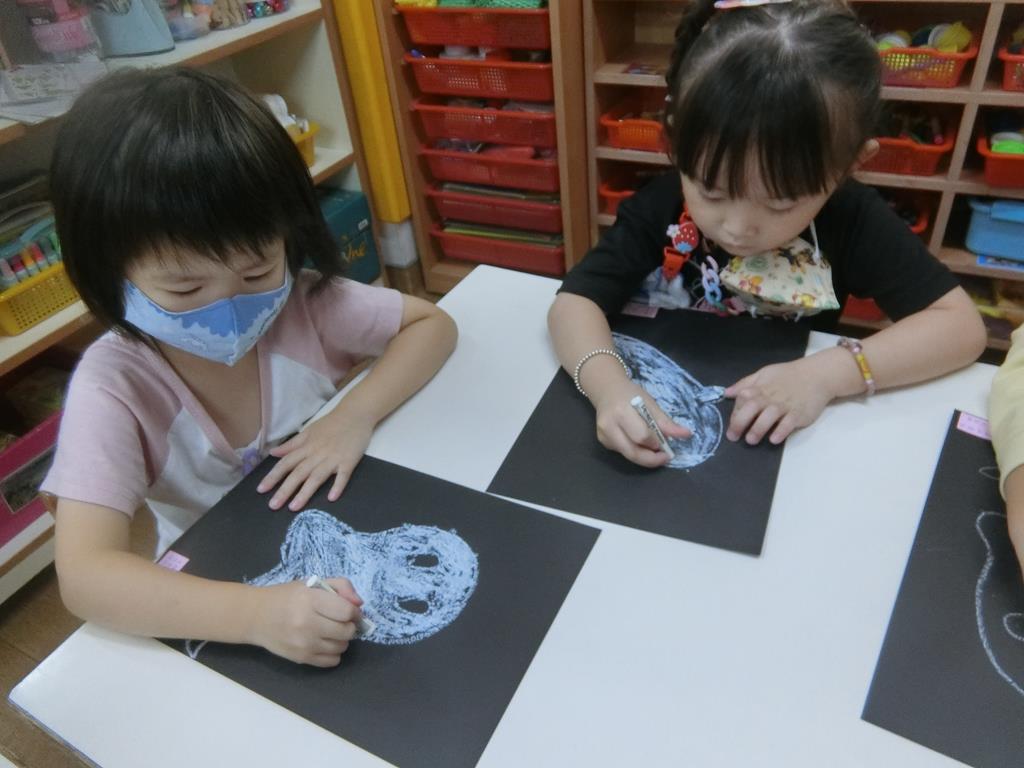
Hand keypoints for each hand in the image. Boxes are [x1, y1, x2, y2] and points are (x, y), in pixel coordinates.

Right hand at [249, 578, 363, 666]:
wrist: (256, 616)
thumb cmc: (286, 597)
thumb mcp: (312, 583)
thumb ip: (341, 586)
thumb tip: (359, 604)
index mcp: (310, 600)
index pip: (347, 611)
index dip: (354, 611)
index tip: (350, 610)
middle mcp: (307, 623)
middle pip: (347, 631)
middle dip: (349, 625)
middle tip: (341, 621)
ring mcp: (304, 644)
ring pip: (342, 647)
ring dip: (342, 639)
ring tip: (331, 631)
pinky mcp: (301, 658)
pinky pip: (332, 661)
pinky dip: (334, 653)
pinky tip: (324, 642)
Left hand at [258, 411, 373, 510]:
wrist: (356, 414)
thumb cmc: (331, 424)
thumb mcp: (308, 431)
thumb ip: (291, 444)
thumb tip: (273, 453)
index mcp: (306, 446)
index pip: (286, 463)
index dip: (273, 476)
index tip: (261, 490)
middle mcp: (317, 453)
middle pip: (298, 473)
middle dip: (285, 490)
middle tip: (273, 505)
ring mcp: (333, 458)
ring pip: (317, 477)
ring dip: (305, 492)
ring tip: (294, 507)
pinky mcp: (349, 461)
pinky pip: (343, 475)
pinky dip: (338, 486)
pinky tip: (332, 498)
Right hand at [592, 379, 691, 466]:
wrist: (607, 391)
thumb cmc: (631, 394)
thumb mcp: (650, 404)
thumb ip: (666, 422)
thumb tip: (686, 434)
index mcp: (622, 412)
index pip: (641, 436)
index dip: (655, 443)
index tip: (665, 443)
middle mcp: (609, 426)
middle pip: (633, 452)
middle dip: (651, 459)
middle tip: (665, 457)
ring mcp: (604, 436)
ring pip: (628, 455)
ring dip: (644, 456)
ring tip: (654, 449)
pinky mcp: (603, 442)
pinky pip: (623, 452)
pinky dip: (635, 451)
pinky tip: (640, 444)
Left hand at [724, 356, 838, 445]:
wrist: (817, 375)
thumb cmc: (788, 375)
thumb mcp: (764, 373)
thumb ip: (745, 383)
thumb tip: (727, 393)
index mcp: (761, 387)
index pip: (743, 399)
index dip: (735, 412)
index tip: (731, 425)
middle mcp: (771, 396)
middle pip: (752, 408)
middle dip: (740, 422)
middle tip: (733, 437)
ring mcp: (786, 405)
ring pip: (769, 416)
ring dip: (758, 429)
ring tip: (751, 440)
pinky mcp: (799, 413)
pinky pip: (789, 423)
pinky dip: (781, 431)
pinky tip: (774, 439)